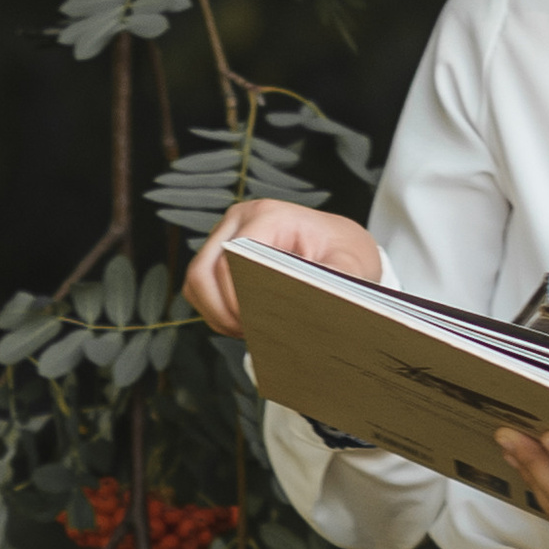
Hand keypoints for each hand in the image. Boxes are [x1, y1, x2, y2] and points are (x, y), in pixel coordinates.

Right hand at [186, 198, 384, 339]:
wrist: (342, 247)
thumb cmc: (344, 253)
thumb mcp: (350, 267)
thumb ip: (332, 282)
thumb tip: (311, 302)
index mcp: (270, 215)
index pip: (231, 259)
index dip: (237, 298)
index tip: (257, 324)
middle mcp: (241, 220)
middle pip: (203, 271)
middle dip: (222, 311)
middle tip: (250, 333)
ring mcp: (226, 236)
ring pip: (197, 283)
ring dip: (217, 314)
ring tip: (250, 330)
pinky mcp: (220, 256)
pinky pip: (200, 290)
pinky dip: (215, 312)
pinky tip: (244, 323)